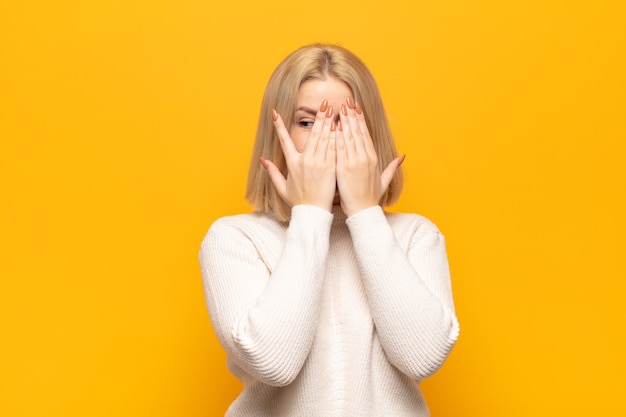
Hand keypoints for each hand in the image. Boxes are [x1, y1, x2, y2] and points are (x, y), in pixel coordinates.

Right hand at [260, 101, 336, 212]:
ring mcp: (318, 163)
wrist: (313, 214)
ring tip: (334, 108)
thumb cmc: (299, 202)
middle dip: (318, 117)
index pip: (284, 141)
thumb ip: (273, 172)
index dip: (279, 127)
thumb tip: (263, 160)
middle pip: (312, 134)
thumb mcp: (282, 187)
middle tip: (324, 103)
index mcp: (292, 163)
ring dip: (329, 122)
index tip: (275, 113)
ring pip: (324, 138)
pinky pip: (334, 147)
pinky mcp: (329, 167)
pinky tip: (341, 125)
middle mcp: (304, 160)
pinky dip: (337, 135)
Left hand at [335, 97, 403, 216]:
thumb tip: (402, 156)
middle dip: (352, 115)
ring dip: (344, 121)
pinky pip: (340, 148)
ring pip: (349, 137)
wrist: (364, 212)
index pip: (366, 134)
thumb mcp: (384, 180)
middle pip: (357, 131)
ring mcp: (355, 162)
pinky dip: (337, 136)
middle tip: (346, 101)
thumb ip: (392, 167)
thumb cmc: (371, 197)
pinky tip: (333, 126)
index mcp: (373, 158)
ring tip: (339, 107)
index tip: (356, 108)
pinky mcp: (345, 168)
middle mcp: (365, 158)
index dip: (360, 120)